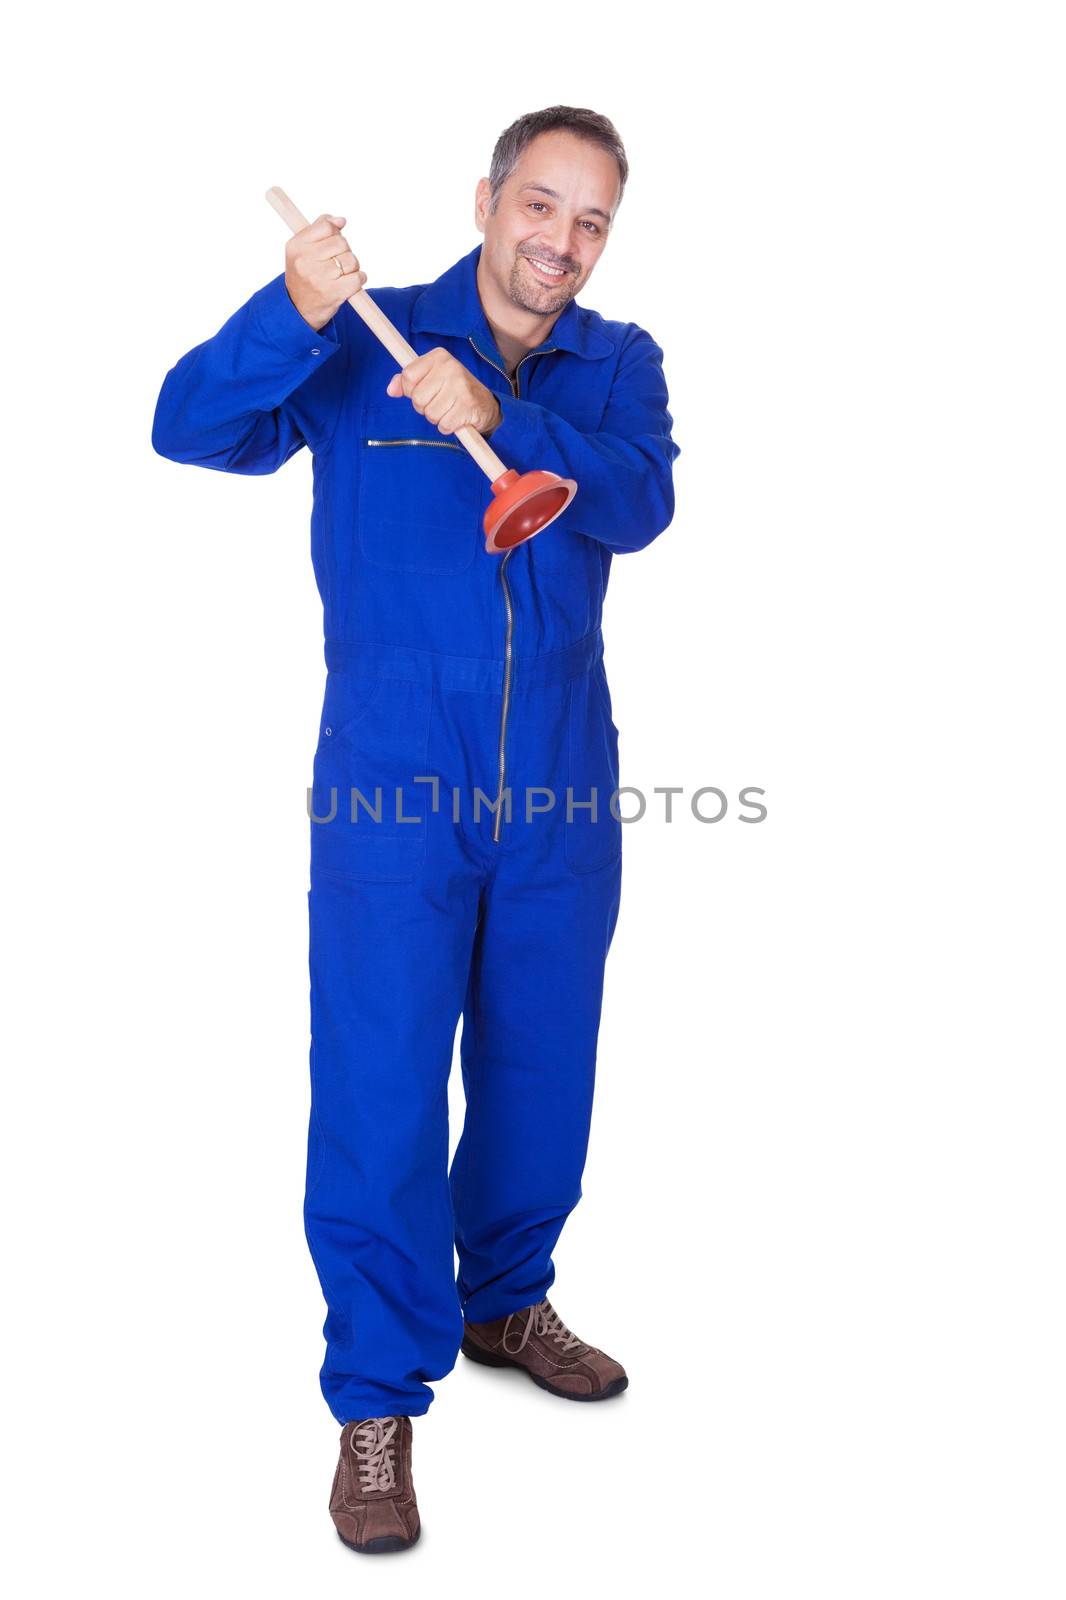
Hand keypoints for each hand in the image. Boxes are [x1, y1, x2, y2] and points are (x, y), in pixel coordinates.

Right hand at [285, 213, 365, 331]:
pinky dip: (359, 279)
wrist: (298, 308)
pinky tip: (351, 282)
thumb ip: (319, 228)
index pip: (326, 226)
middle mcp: (305, 261)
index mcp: (296, 246)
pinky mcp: (333, 294)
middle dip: (344, 251)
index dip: (335, 232)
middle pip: (341, 242)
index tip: (332, 242)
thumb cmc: (304, 274)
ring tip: (342, 274)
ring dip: (353, 266)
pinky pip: (357, 278)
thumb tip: (341, 220)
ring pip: (351, 260)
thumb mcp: (302, 248)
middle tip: (337, 262)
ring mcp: (319, 278)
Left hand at [386, 348, 501, 435]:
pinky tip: (455, 418)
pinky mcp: (467, 406)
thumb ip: (408, 381)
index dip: (410, 390)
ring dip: (436, 418)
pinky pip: (443, 425)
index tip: (423, 391)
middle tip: (439, 402)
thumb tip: (391, 390)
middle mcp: (450, 367)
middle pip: (417, 398)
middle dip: (424, 407)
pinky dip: (447, 427)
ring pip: (430, 414)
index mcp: (439, 357)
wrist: (485, 404)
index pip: (408, 376)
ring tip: (448, 410)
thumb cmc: (453, 390)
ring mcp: (460, 386)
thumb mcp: (431, 378)